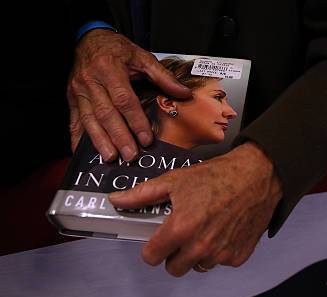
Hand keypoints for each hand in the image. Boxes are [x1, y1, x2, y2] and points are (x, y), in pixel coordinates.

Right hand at [67, 29, 191, 160]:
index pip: (124, 100)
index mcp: (110, 68)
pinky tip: (81, 152)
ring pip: (89, 119)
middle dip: (119, 136)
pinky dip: (77, 138)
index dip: (135, 121)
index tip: (146, 139)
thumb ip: (163, 76)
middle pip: (106, 113)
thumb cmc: (116, 49)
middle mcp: (91, 81)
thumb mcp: (141, 56)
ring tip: (111, 157)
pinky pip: (74, 120)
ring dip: (100, 141)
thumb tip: (184, 94)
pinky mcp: (72, 98)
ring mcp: (79, 91)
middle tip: (130, 155)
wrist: (89, 38)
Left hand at [108, 142, 282, 276]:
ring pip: (198, 266)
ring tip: (205, 229)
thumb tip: (118, 200)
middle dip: (174, 254)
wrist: (258, 176)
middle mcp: (200, 247)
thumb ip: (143, 194)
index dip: (151, 248)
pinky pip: (220, 262)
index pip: (152, 258)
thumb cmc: (219, 177)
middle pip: (174, 268)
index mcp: (181, 229)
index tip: (157, 240)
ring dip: (197, 254)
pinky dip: (220, 251)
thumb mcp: (176, 180)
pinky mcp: (238, 256)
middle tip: (182, 233)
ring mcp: (221, 254)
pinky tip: (224, 230)